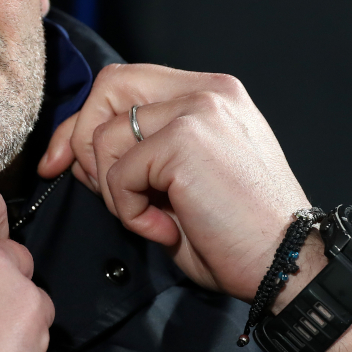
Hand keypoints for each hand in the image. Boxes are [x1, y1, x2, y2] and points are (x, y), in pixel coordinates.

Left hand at [38, 63, 351, 351]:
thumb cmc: (238, 237)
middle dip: (81, 140)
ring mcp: (198, 111)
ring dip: (112, 190)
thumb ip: (133, 156)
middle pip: (107, 87)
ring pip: (105, 137)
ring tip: (154, 218)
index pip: (124, 83)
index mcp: (210, 94)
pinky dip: (128, 211)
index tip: (61, 161)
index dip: (83, 120)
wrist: (290, 269)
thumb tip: (71, 155)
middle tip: (93, 188)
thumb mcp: (177, 184)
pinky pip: (119, 173)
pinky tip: (166, 228)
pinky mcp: (186, 141)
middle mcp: (207, 91)